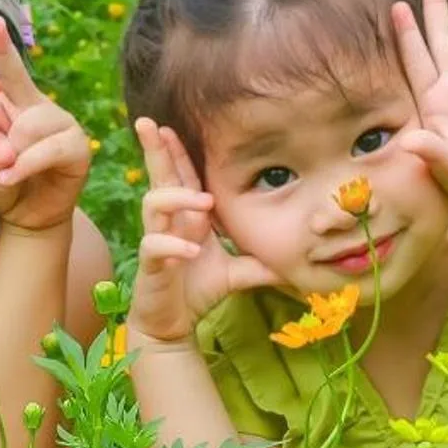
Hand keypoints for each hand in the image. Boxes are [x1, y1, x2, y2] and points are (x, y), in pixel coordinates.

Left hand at [0, 10, 89, 233]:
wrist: (30, 219)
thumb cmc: (2, 189)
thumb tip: (4, 149)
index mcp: (1, 109)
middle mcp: (29, 108)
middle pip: (13, 75)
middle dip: (2, 49)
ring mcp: (56, 123)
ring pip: (30, 124)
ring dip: (13, 152)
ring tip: (4, 174)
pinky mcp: (76, 146)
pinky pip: (47, 149)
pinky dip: (26, 166)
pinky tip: (11, 178)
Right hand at [128, 119, 279, 346]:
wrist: (174, 325)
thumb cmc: (199, 290)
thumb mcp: (239, 272)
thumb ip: (263, 261)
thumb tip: (300, 258)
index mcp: (188, 216)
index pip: (182, 175)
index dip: (177, 149)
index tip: (173, 122)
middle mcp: (169, 222)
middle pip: (158, 176)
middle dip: (154, 149)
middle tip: (147, 122)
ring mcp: (157, 240)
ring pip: (153, 204)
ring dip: (177, 197)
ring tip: (203, 201)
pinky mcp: (150, 265)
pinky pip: (154, 246)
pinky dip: (173, 247)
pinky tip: (191, 252)